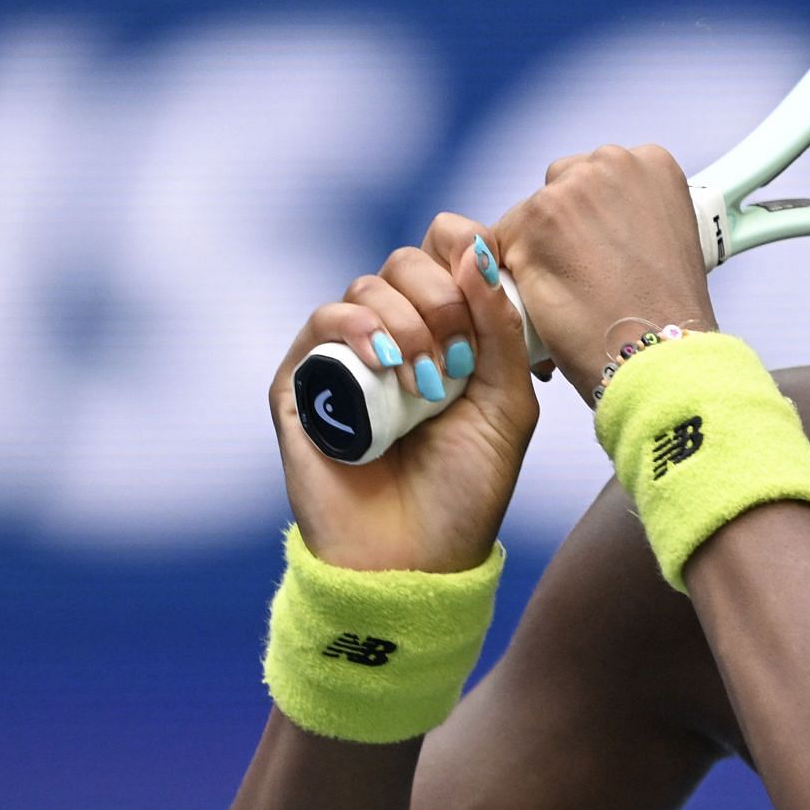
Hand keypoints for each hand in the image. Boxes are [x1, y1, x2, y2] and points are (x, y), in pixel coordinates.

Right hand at [268, 214, 538, 571]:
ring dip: (405, 323)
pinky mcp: (302, 384)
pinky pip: (321, 323)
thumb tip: (477, 252)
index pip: (444, 256)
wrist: (417, 556)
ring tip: (426, 384)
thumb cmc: (468, 487)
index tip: (485, 295)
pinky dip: (356, 328)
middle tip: (456, 356)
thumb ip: (500, 326)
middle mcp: (393, 337)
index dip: (462, 257)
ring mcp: (345, 358)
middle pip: (405, 263)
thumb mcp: (507, 402)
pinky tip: (386, 363)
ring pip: (366, 288)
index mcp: (444, 334)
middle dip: (438, 296)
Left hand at [493, 144, 718, 405]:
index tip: (602, 258)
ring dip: (534, 257)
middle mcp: (612, 163)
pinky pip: (499, 246)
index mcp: (651, 163)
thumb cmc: (667, 316)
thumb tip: (590, 227)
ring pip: (527, 220)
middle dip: (560, 233)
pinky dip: (511, 277)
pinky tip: (540, 305)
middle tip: (583, 283)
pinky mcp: (531, 223)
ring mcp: (570, 191)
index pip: (596, 179)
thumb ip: (630, 218)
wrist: (662, 357)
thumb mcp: (667, 243)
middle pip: (558, 191)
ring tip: (564, 300)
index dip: (592, 224)